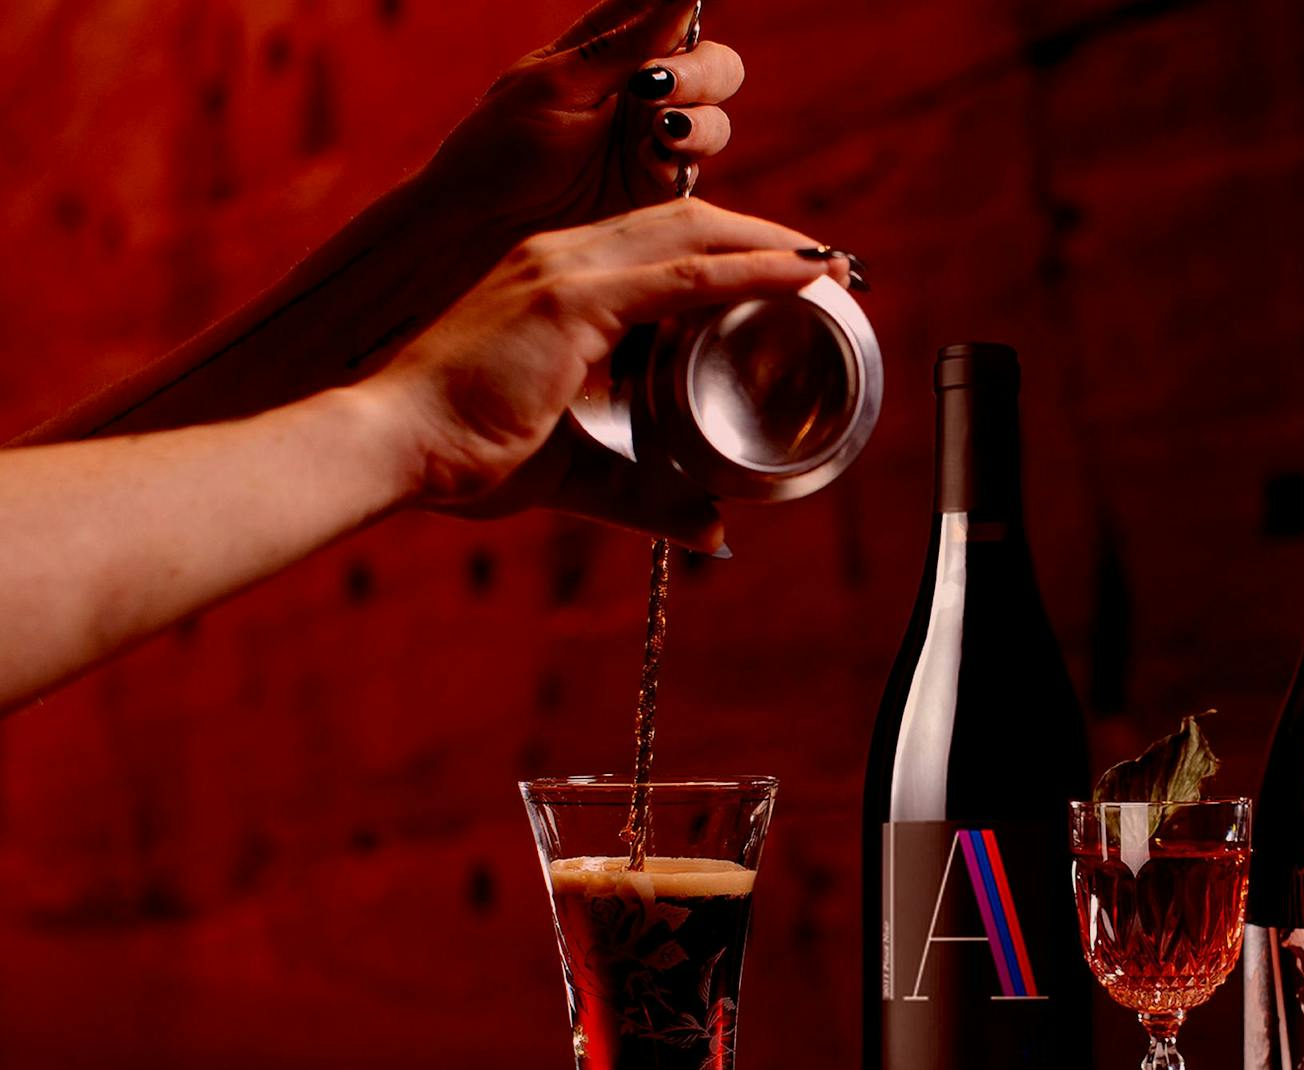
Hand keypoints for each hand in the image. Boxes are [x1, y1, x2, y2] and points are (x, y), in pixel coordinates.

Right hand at [363, 199, 849, 550]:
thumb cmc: (462, 456)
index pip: (655, 245)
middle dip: (761, 236)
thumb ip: (644, 497)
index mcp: (552, 281)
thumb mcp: (575, 472)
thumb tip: (710, 530)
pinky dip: (751, 269)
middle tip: (825, 264)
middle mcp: (559, 257)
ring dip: (769, 244)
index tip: (781, 275)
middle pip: (684, 222)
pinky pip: (685, 274)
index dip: (722, 250)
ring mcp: (565, 269)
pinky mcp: (574, 299)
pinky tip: (800, 273)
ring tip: (828, 263)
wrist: (393, 448)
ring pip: (693, 233)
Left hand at [424, 0, 742, 247]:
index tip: (679, 22)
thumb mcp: (558, 84)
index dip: (686, 12)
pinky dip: (682, 163)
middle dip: (700, 73)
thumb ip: (625, 43)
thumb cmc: (503, 146)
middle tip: (657, 85)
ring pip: (714, 122)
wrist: (482, 226)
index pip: (671, 15)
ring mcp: (655, 144)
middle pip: (713, 67)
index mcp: (612, 51)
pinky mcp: (658, 193)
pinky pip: (693, 172)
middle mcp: (642, 93)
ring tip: (663, 130)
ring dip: (699, 121)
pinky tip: (652, 164)